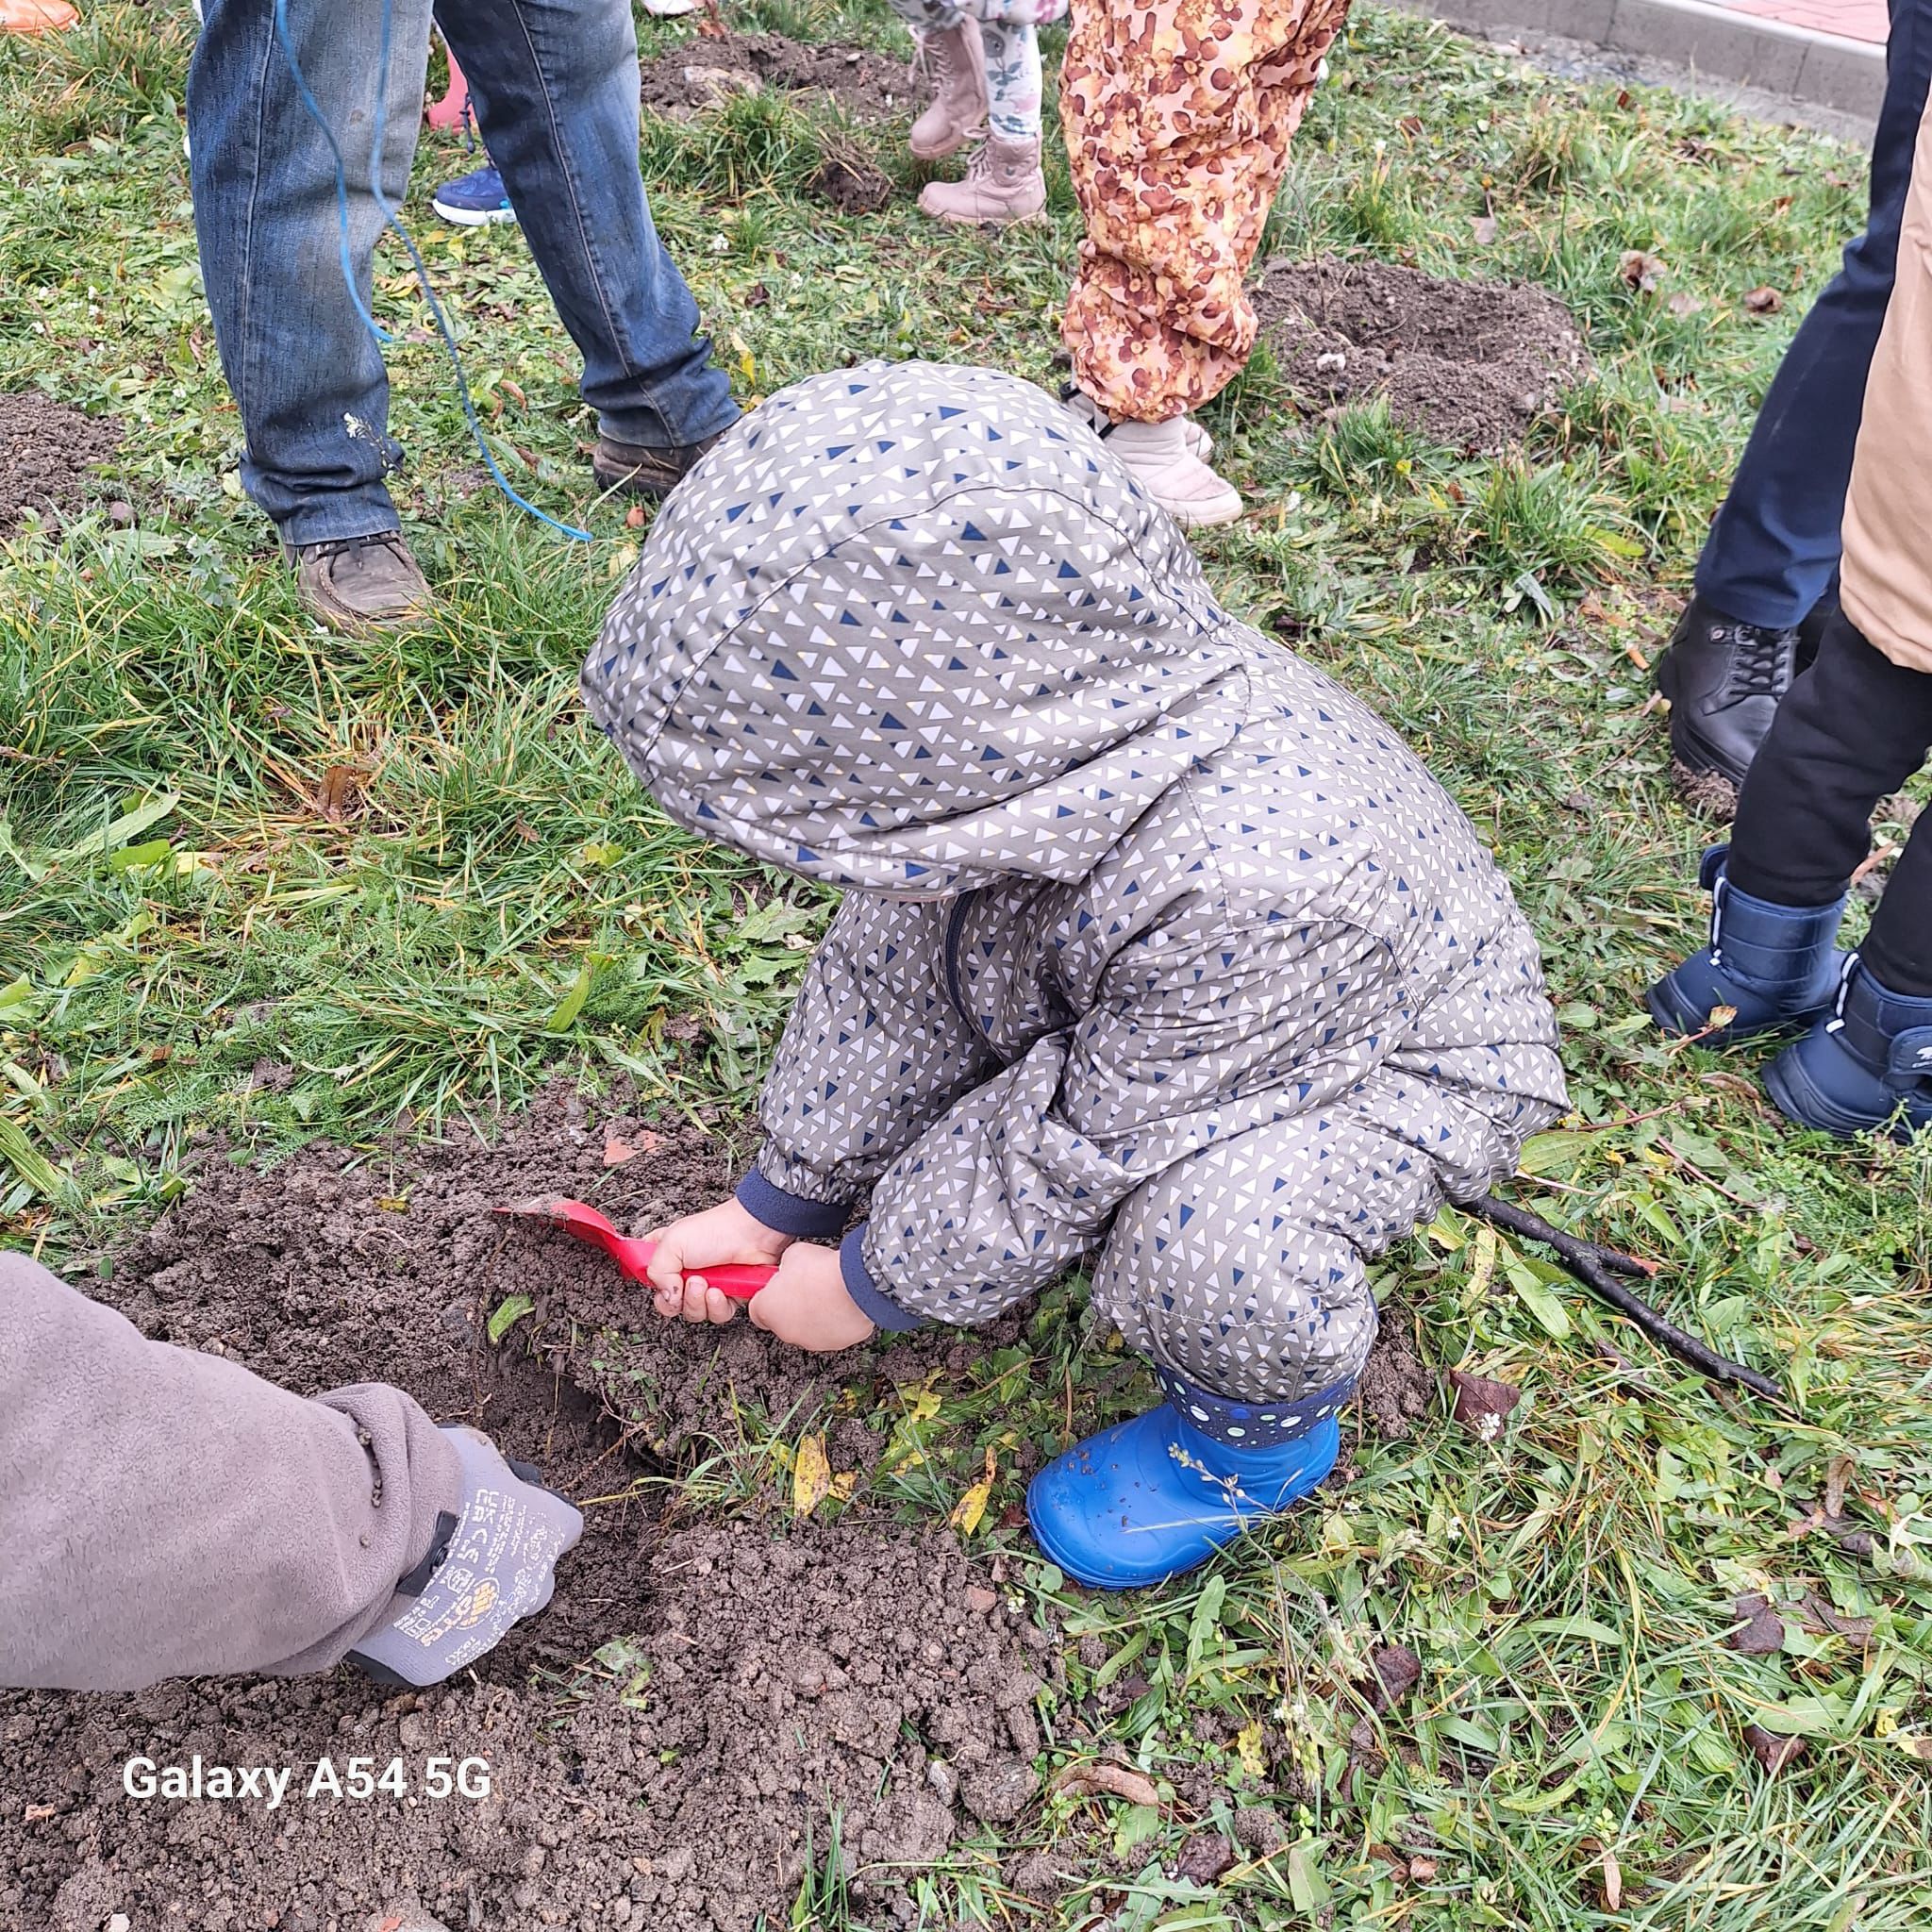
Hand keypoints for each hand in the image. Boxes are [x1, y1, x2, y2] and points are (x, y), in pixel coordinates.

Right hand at [348, 1426, 582, 1686]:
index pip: (564, 1526)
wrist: (374, 1536)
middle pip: (533, 1584)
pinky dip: (413, 1628)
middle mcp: (527, 1587)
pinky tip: (387, 1604)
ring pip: (483, 1620)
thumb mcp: (472, 1454)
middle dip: (510, 1572)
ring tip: (416, 1577)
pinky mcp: (435, 1662)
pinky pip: (429, 1646)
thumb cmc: (429, 1480)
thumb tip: (483, 1472)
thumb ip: (490, 1471)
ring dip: (460, 1600)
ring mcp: (484, 1630)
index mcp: (545, 1530)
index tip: (512, 1511)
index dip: (537, 1519)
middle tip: (467, 1550)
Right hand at [644, 1196, 792, 1324]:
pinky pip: (717, 1315)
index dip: (652, 1284)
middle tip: (689, 1282)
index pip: (648, 1276)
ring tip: (707, 1284)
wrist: (754, 1233)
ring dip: (697, 1302)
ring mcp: (707, 1284)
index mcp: (668, 1254)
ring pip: (693, 1312)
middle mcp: (685, 1271)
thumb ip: (656, 1272)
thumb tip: (666, 1297)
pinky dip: (718, 1306)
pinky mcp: (728, 1295)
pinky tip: (721, 1291)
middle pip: (669, 1303)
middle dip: (677, 1299)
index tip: (659, 1281)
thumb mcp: (672, 1242)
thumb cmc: (716, 1229)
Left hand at [748, 1242, 876, 1352]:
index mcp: (768, 1309)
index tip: (776, 1289)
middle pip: (783, 1320)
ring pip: (808, 1328)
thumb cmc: (822, 1271)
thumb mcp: (794, 1254)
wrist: (854, 1284)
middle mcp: (785, 1331)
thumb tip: (792, 1265)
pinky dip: (836, 1321)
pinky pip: (832, 1332)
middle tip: (807, 1287)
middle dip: (793, 1305)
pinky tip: (842, 1303)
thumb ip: (786, 1265)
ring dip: (815, 1314)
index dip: (768, 1297)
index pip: (757, 1310)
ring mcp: (811, 1340)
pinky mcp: (835, 1343)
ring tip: (828, 1293)